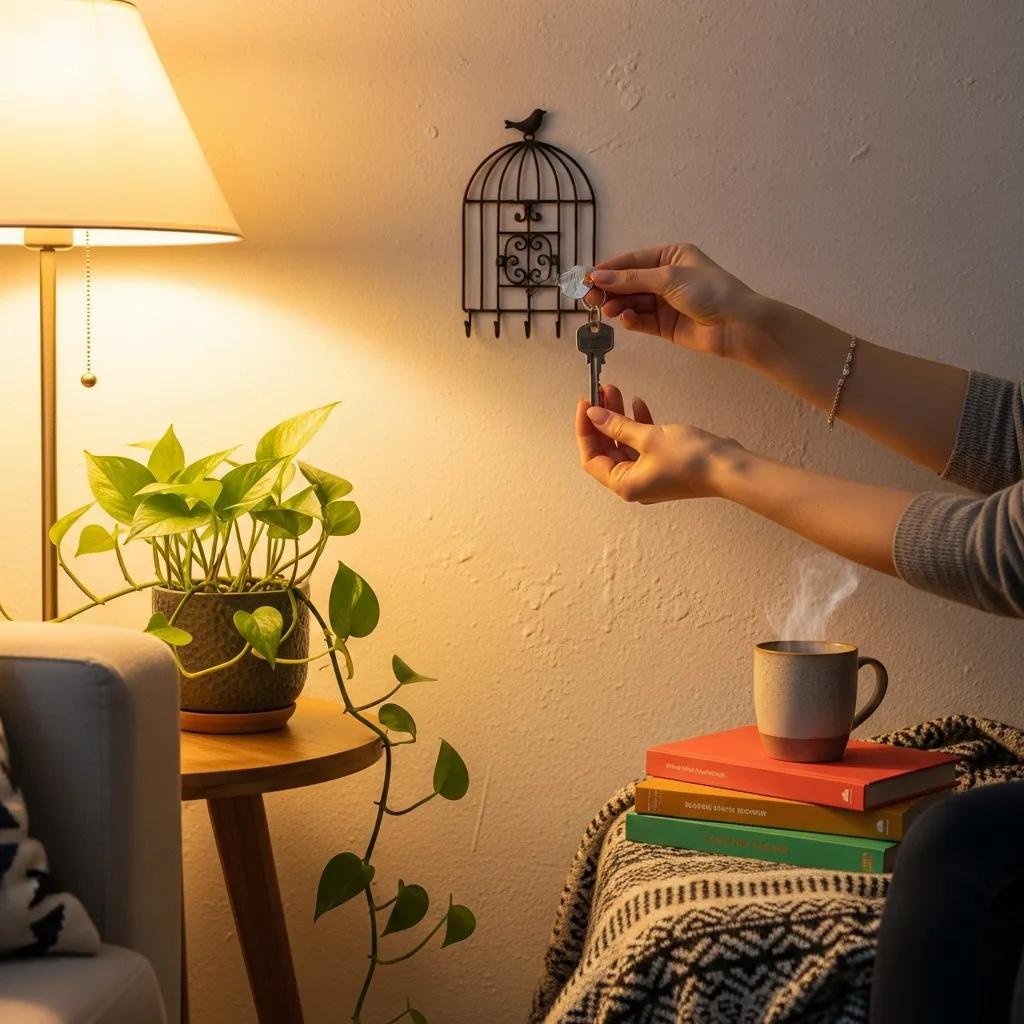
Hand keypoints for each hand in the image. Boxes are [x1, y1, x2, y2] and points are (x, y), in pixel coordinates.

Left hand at [574, 385, 740, 503]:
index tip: (586, 405)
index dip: (585, 430)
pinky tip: (638, 405)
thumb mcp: (648, 437)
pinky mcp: (664, 464)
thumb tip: (594, 416)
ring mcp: (649, 475)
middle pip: (607, 449)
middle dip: (602, 419)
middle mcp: (634, 484)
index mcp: (623, 484)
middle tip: (601, 393)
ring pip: (624, 443)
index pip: (591, 457)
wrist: (728, 468)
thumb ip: (617, 425)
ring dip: (619, 418)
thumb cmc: (692, 460)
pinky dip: (638, 425)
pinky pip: (642, 444)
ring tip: (616, 392)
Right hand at [585, 243, 768, 360]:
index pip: (632, 261)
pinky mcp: (666, 326)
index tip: (587, 278)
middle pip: (629, 283)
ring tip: (606, 310)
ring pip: (633, 303)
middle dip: (610, 290)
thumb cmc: (709, 291)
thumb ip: (632, 279)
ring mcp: (666, 303)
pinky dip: (631, 320)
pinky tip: (625, 320)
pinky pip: (642, 321)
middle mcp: (667, 278)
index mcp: (671, 256)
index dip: (609, 269)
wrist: (736, 325)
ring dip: (618, 305)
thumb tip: (598, 277)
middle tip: (589, 298)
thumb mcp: (668, 278)